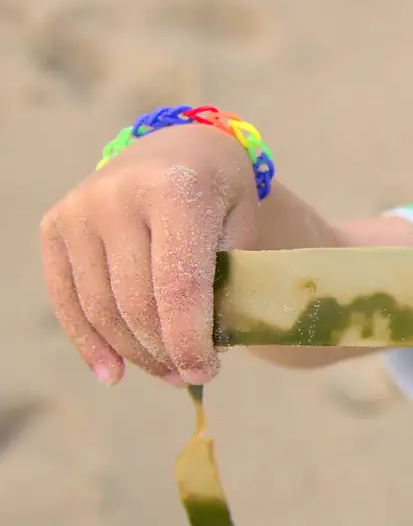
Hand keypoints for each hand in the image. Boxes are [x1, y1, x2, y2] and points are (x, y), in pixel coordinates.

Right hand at [39, 124, 261, 387]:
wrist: (178, 149)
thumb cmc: (221, 195)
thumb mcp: (243, 225)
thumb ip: (230, 280)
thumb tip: (207, 351)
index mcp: (176, 190)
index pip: (179, 285)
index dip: (190, 340)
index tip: (206, 372)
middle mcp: (119, 196)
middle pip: (137, 303)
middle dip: (165, 351)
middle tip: (191, 376)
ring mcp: (80, 210)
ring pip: (101, 308)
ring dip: (134, 352)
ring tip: (166, 372)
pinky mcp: (55, 226)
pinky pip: (67, 299)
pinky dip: (89, 343)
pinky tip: (113, 373)